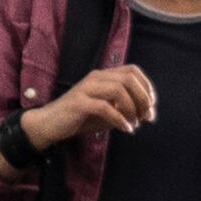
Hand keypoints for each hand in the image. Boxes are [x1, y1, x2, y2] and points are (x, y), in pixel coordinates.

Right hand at [21, 62, 159, 157]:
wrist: (49, 124)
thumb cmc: (80, 118)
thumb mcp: (108, 112)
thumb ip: (125, 109)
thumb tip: (148, 114)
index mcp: (103, 76)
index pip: (132, 71)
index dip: (147, 87)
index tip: (151, 106)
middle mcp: (95, 78)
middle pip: (129, 79)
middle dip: (143, 98)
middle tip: (147, 117)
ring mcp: (86, 88)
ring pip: (118, 90)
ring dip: (132, 109)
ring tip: (135, 123)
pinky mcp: (79, 102)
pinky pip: (105, 107)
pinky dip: (119, 119)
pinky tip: (125, 129)